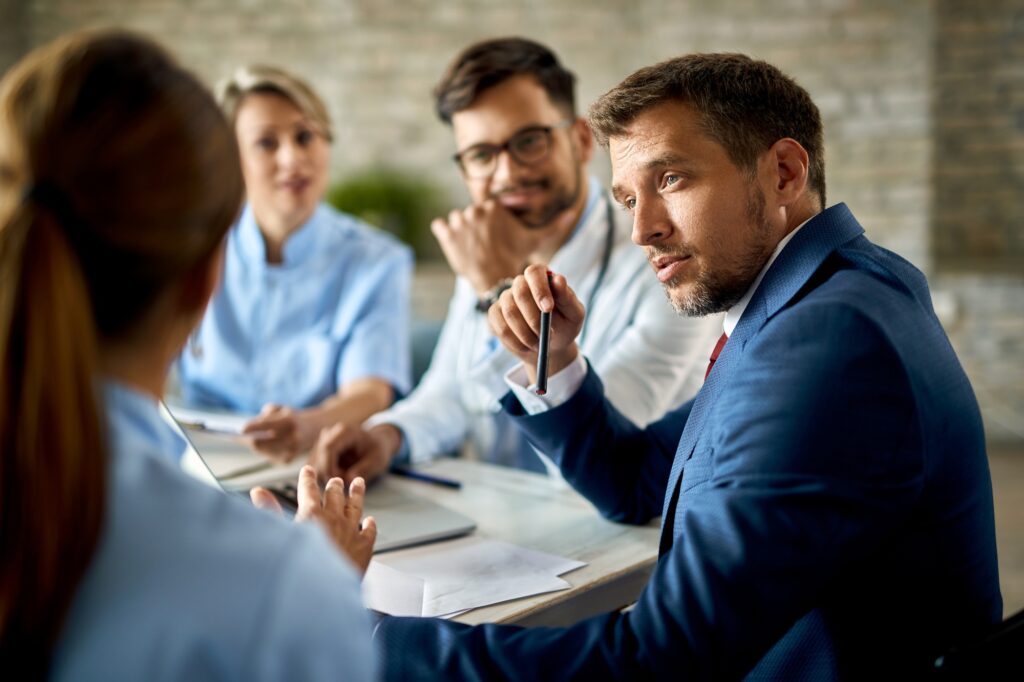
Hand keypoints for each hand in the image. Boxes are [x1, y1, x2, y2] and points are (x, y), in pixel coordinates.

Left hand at [243, 404, 318, 461]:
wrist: (319, 428)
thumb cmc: (295, 417)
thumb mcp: (282, 409)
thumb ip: (265, 416)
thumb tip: (247, 429)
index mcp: (289, 421)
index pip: (264, 426)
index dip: (250, 428)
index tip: (240, 429)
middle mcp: (291, 437)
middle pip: (259, 443)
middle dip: (248, 439)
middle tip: (238, 436)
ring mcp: (291, 451)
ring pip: (261, 451)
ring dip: (255, 445)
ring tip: (249, 439)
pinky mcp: (288, 460)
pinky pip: (267, 456)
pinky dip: (263, 450)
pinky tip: (264, 445)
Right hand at [250, 466, 376, 574]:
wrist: (322, 593)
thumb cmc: (297, 568)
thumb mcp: (279, 537)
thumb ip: (269, 512)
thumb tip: (257, 492)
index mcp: (312, 514)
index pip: (309, 490)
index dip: (307, 479)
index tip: (308, 470)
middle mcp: (334, 519)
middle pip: (335, 496)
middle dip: (334, 486)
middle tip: (336, 480)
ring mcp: (351, 531)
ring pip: (356, 506)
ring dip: (356, 494)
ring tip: (359, 483)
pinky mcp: (364, 547)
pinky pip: (369, 531)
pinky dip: (370, 524)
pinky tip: (370, 521)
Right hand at [310, 422, 400, 483]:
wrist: (375, 444)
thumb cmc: (377, 451)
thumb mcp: (377, 460)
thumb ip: (364, 469)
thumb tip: (348, 479)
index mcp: (345, 431)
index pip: (328, 448)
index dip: (329, 467)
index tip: (338, 483)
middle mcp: (329, 433)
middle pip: (318, 458)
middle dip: (330, 475)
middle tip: (348, 483)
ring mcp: (321, 442)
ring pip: (315, 465)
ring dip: (327, 476)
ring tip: (348, 477)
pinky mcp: (318, 452)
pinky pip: (316, 468)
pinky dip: (326, 476)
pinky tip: (341, 476)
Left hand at [431, 199, 551, 294]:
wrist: (496, 278)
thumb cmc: (515, 258)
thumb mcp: (536, 240)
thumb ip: (554, 224)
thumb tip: (573, 211)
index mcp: (494, 206)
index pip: (486, 210)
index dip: (489, 226)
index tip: (493, 239)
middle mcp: (476, 209)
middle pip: (471, 215)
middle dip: (475, 229)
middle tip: (483, 248)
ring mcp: (460, 221)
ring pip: (456, 221)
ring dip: (460, 233)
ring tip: (471, 249)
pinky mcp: (446, 233)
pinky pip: (439, 226)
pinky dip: (445, 235)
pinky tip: (457, 246)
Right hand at [488, 263, 584, 382]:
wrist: (551, 346)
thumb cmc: (565, 325)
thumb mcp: (574, 314)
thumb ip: (567, 297)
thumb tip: (558, 279)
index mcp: (542, 278)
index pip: (534, 272)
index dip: (539, 289)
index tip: (548, 308)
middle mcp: (521, 284)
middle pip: (520, 291)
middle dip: (533, 317)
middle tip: (545, 334)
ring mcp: (506, 298)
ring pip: (510, 312)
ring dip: (526, 333)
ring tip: (539, 343)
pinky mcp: (495, 314)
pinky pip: (500, 327)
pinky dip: (515, 342)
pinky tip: (526, 347)